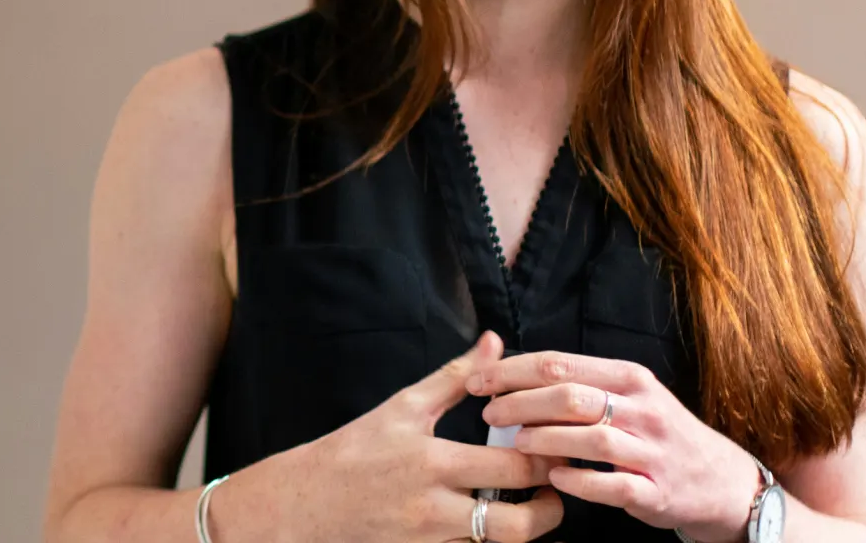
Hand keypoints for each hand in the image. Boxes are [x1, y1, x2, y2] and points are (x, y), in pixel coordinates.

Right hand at [230, 332, 562, 542]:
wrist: (305, 504)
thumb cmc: (354, 450)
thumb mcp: (402, 407)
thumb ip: (454, 377)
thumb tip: (493, 342)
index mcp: (434, 462)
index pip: (514, 467)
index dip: (548, 458)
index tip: (559, 443)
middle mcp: (437, 509)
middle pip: (522, 520)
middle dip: (553, 500)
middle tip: (560, 478)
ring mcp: (434, 541)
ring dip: (528, 524)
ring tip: (535, 502)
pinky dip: (492, 535)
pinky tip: (496, 515)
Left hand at [465, 336, 761, 541]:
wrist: (721, 480)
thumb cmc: (659, 433)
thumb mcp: (630, 395)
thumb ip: (580, 383)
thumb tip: (514, 371)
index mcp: (629, 378)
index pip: (560, 363)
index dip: (512, 370)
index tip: (479, 380)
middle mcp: (642, 408)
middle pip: (570, 396)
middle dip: (521, 402)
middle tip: (489, 413)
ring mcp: (652, 451)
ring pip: (591, 437)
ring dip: (545, 439)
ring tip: (514, 443)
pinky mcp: (657, 492)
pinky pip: (613, 485)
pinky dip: (580, 481)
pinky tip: (554, 477)